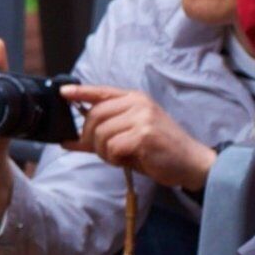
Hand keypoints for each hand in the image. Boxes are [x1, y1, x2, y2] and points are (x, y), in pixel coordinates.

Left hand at [68, 85, 217, 192]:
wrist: (191, 163)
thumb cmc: (159, 150)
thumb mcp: (128, 137)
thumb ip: (99, 136)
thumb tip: (68, 141)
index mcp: (135, 99)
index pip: (101, 92)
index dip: (80, 92)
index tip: (63, 92)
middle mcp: (138, 103)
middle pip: (94, 117)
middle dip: (91, 139)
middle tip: (106, 152)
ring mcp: (142, 117)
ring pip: (101, 134)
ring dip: (105, 152)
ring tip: (122, 156)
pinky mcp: (144, 134)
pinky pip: (112, 147)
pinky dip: (115, 158)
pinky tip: (129, 159)